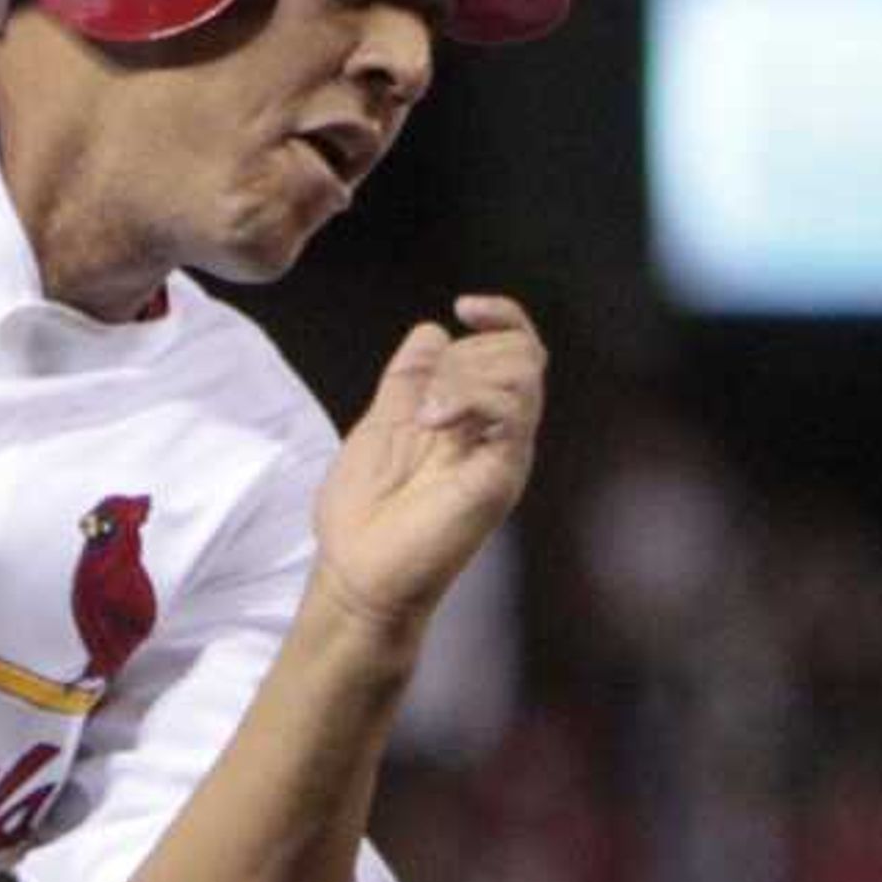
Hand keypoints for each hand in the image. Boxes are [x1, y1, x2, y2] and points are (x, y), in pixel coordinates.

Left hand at [309, 294, 545, 648]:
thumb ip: (407, 381)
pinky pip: (513, 410)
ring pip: (524, 372)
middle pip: (522, 351)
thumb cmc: (363, 514)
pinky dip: (471, 396)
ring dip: (465, 374)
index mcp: (474, 419)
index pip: (516, 348)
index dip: (501, 316)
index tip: (463, 307)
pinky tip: (431, 419)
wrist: (356, 574)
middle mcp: (498, 434)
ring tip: (424, 415)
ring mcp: (504, 454)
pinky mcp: (500, 475)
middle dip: (465, 353)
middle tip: (421, 402)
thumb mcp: (380, 425)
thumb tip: (432, 330)